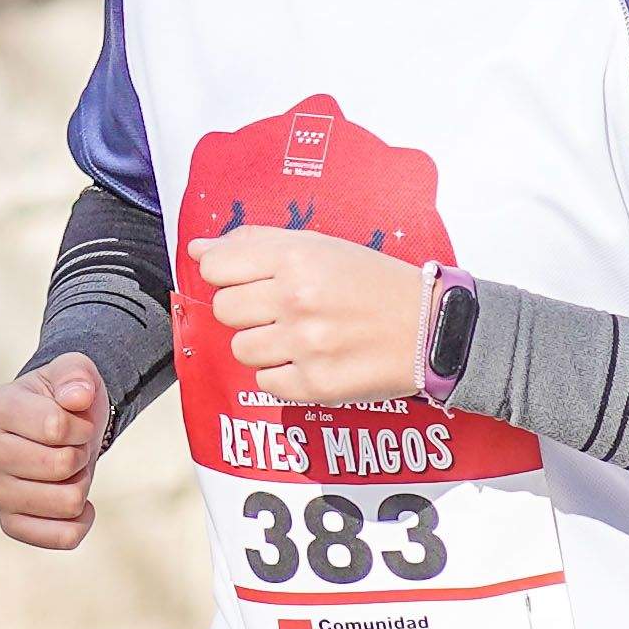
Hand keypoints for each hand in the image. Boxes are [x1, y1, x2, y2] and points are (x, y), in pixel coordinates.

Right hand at [0, 358, 104, 553]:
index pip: (55, 426)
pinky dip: (81, 521)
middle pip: (61, 466)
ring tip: (66, 470)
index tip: (74, 421)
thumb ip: (77, 375)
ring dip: (81, 484)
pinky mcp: (8, 523)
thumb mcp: (75, 372)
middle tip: (69, 447)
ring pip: (68, 502)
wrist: (59, 429)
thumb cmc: (63, 399)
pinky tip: (75, 504)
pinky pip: (63, 537)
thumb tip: (77, 398)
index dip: (80, 425)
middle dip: (80, 455)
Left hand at [192, 224, 437, 404]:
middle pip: (224, 309)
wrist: (430, 328)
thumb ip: (255, 243)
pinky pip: (265, 382)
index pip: (216, 267)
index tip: (249, 279)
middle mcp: (296, 300)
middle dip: (246, 310)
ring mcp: (304, 345)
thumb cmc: (374, 282)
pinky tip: (312, 360)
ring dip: (264, 344)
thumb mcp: (321, 246)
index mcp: (296, 258)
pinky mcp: (314, 385)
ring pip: (241, 349)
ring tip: (299, 336)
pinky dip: (283, 375)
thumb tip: (198, 248)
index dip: (228, 273)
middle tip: (282, 309)